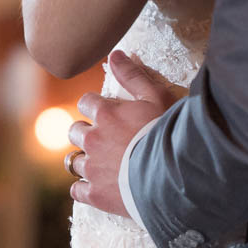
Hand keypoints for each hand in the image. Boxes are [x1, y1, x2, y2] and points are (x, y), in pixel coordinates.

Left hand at [67, 50, 185, 216]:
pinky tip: (96, 188)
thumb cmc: (169, 132)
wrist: (174, 175)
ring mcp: (92, 168)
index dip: (95, 107)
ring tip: (100, 164)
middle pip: (74, 131)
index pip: (86, 103)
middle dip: (85, 132)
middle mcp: (92, 139)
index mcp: (105, 114)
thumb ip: (133, 75)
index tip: (106, 113)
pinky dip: (83, 189)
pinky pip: (77, 190)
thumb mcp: (156, 97)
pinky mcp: (96, 194)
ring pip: (73, 161)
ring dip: (84, 160)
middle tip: (103, 139)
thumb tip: (114, 53)